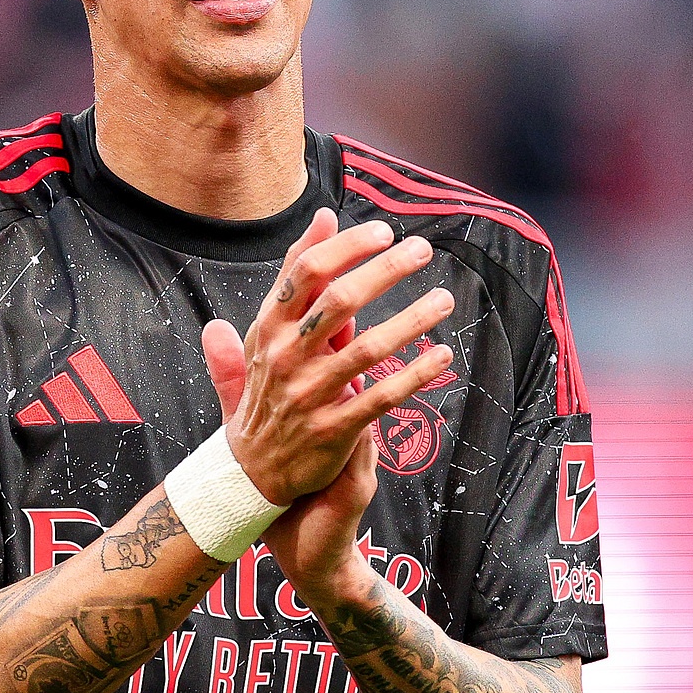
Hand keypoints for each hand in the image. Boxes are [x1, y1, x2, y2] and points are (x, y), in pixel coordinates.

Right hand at [202, 208, 453, 595]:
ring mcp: (309, 395)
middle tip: (421, 251)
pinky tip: (442, 356)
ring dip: (411, 320)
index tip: (383, 231)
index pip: (305, 273)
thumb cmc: (263, 393)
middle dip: (385, 271)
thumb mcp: (264, 332)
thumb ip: (291, 275)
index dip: (347, 247)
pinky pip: (382, 397)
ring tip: (444, 299)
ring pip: (368, 348)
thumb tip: (320, 217)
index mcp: (267, 330)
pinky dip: (415, 375)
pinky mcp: (333, 431)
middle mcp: (285, 359)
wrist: (248, 475)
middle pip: (340, 300)